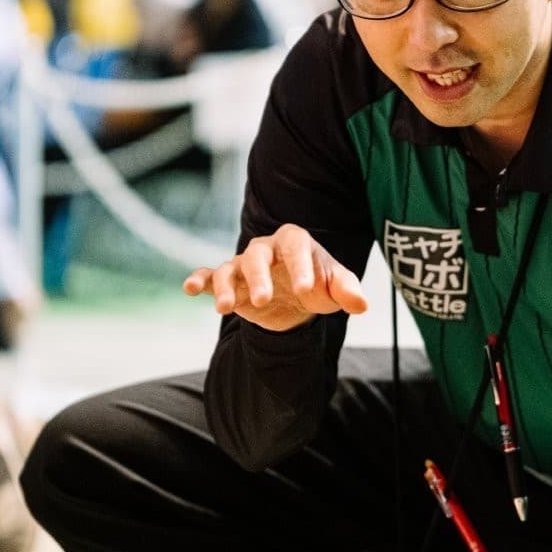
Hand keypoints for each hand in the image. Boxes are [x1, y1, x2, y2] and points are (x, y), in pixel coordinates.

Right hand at [183, 223, 367, 331]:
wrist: (299, 299)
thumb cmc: (320, 284)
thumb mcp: (337, 287)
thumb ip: (348, 291)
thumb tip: (362, 304)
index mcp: (295, 242)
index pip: (296, 247)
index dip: (301, 266)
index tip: (307, 289)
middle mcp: (266, 249)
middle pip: (257, 255)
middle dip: (258, 277)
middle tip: (263, 299)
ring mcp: (244, 264)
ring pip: (229, 268)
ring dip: (224, 286)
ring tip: (223, 308)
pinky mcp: (230, 282)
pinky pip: (209, 276)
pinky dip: (198, 280)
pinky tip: (189, 288)